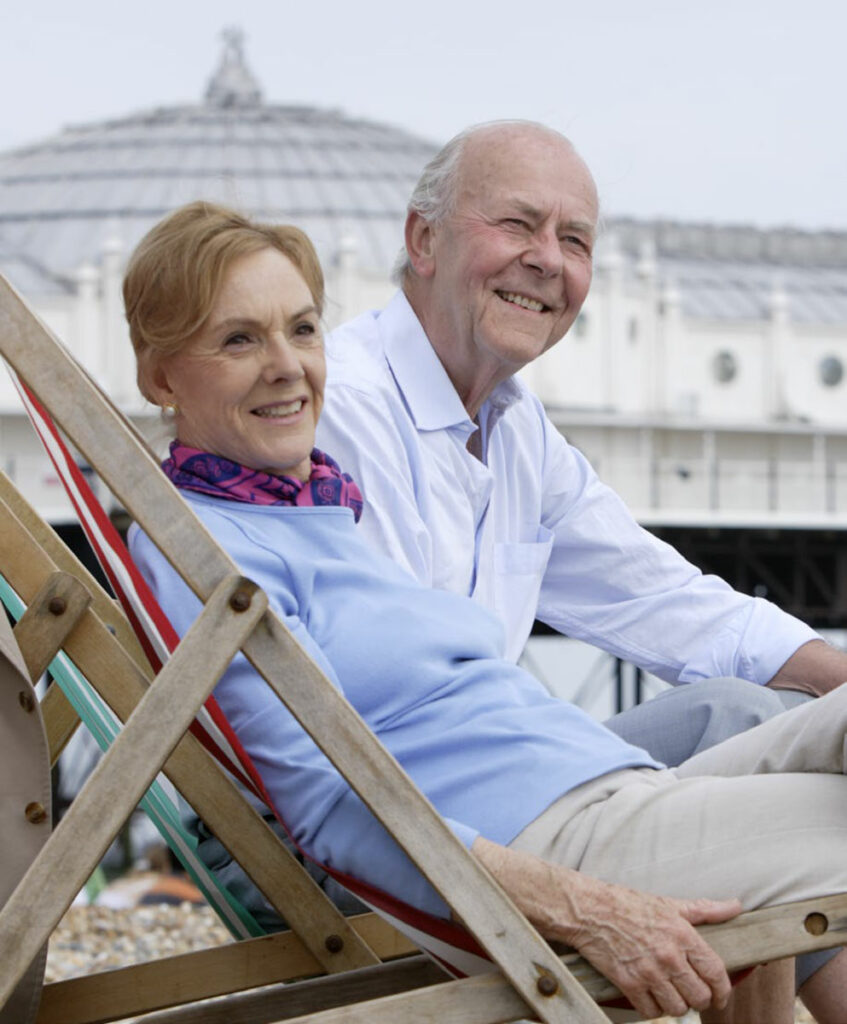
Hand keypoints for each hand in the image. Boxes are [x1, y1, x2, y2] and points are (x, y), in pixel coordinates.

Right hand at [564, 874, 739, 1018]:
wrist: (590, 910)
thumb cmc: (628, 905)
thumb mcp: (669, 903)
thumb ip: (705, 909)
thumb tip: (735, 906)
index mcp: (682, 935)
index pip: (716, 973)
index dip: (723, 991)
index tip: (721, 997)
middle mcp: (669, 956)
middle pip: (700, 997)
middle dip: (700, 999)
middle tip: (692, 994)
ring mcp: (648, 972)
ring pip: (678, 1008)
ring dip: (677, 1005)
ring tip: (671, 995)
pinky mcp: (628, 983)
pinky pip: (651, 1011)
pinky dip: (653, 1008)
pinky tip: (650, 996)